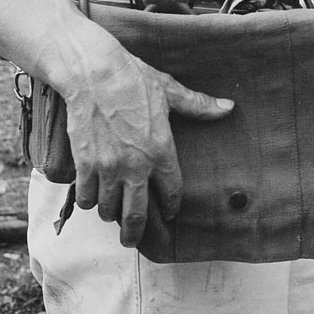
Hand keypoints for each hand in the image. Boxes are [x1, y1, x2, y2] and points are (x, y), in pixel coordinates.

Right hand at [65, 41, 233, 248]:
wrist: (93, 74)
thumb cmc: (134, 79)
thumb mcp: (170, 91)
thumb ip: (198, 106)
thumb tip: (228, 107)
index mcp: (161, 151)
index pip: (171, 193)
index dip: (171, 206)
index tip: (169, 212)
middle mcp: (135, 166)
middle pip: (136, 215)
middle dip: (135, 232)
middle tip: (132, 239)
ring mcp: (109, 168)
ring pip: (109, 209)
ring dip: (111, 213)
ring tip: (112, 213)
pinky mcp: (85, 164)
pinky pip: (86, 196)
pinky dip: (89, 201)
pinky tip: (92, 197)